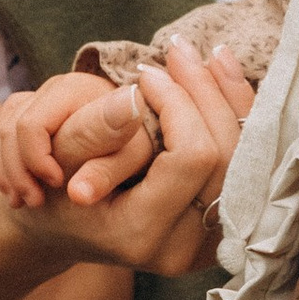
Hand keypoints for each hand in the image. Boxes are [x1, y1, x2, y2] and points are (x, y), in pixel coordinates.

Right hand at [0, 68, 159, 210]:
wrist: (127, 151)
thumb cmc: (133, 155)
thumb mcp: (127, 163)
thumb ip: (104, 171)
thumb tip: (79, 191)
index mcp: (82, 91)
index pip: (32, 125)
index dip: (36, 159)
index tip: (56, 185)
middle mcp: (59, 86)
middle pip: (12, 127)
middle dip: (19, 169)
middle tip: (34, 201)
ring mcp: (41, 95)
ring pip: (3, 131)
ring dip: (10, 171)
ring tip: (25, 201)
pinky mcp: (29, 107)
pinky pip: (1, 132)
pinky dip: (5, 165)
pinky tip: (18, 190)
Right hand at [17, 41, 250, 275]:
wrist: (61, 230)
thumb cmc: (51, 190)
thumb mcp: (55, 158)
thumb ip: (92, 130)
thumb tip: (133, 98)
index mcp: (139, 234)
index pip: (190, 157)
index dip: (177, 104)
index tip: (147, 75)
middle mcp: (182, 247)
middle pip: (227, 157)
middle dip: (207, 92)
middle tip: (177, 52)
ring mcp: (207, 243)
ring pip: (246, 159)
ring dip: (229, 98)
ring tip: (209, 54)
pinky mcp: (219, 227)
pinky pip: (247, 164)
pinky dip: (238, 115)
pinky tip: (223, 74)